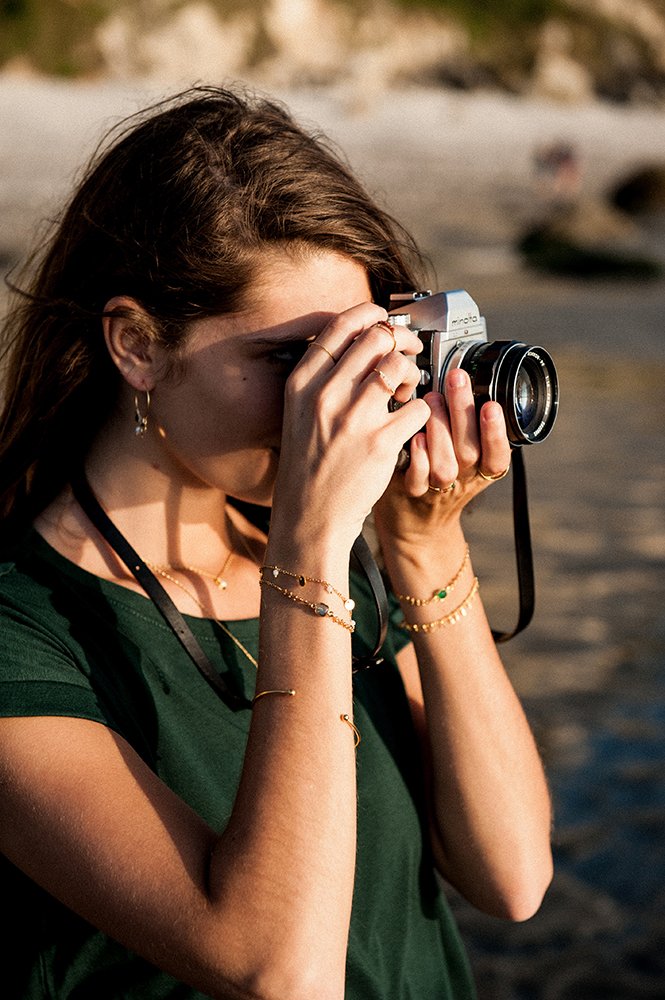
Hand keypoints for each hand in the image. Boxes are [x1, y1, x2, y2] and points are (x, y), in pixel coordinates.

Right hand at [270, 304, 429, 549]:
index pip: (339, 326)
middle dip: (400, 340)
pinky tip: (411, 420)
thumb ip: (323, 377)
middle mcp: (325, 395)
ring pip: (399, 367)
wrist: (310, 515)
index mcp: (302, 383)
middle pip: (376, 339)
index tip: (384, 318)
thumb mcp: (299, 413)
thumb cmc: (309, 464)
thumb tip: (364, 340)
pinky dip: (422, 410)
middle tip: (408, 352)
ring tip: (409, 389)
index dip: (369, 314)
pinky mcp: (381, 443)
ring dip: (413, 373)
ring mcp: (353, 418)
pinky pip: (417, 407)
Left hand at [374, 368, 511, 550]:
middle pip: (470, 449)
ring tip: (430, 400)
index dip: (497, 432)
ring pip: (445, 465)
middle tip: (457, 377)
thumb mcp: (461, 455)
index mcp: (481, 468)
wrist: (415, 526)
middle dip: (465, 410)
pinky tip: (413, 436)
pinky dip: (417, 457)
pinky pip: (416, 478)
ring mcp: (436, 489)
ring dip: (440, 430)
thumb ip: (464, 424)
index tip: (492, 405)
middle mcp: (463, 479)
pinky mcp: (411, 493)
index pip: (498, 454)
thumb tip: (459, 375)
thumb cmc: (438, 477)